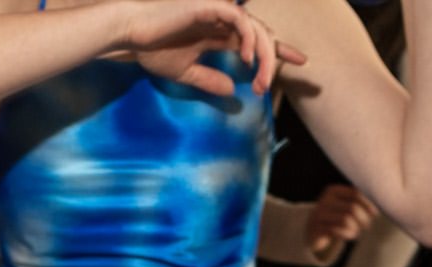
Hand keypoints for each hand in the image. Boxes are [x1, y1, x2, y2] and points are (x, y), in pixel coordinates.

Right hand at [111, 0, 304, 96]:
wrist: (132, 34)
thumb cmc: (152, 49)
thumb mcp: (185, 72)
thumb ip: (209, 80)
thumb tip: (231, 92)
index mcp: (219, 33)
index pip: (256, 40)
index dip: (279, 49)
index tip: (299, 61)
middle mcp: (223, 21)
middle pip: (262, 34)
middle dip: (277, 55)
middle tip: (276, 80)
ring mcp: (218, 12)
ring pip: (255, 27)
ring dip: (263, 54)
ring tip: (260, 79)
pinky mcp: (211, 6)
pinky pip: (240, 19)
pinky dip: (248, 37)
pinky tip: (247, 58)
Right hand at [305, 183, 375, 255]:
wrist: (312, 231)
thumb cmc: (336, 217)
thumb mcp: (345, 205)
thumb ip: (359, 201)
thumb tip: (382, 201)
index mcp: (333, 190)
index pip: (356, 194)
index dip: (369, 204)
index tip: (375, 214)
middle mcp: (324, 200)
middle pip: (353, 208)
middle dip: (364, 219)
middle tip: (366, 226)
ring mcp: (319, 215)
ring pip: (346, 220)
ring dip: (356, 228)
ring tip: (357, 231)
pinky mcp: (317, 229)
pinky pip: (338, 231)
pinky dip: (348, 235)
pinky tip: (350, 236)